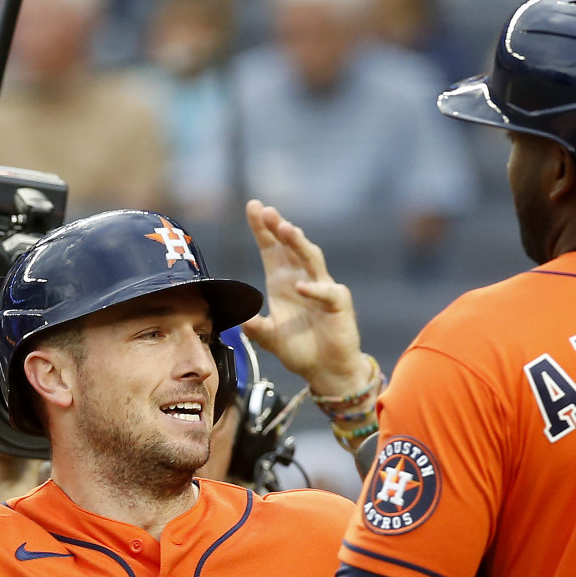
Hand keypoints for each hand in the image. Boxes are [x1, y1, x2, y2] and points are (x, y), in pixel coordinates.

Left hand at [238, 199, 368, 397]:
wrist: (326, 371)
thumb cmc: (300, 349)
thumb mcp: (269, 338)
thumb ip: (254, 327)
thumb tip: (237, 318)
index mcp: (282, 280)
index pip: (271, 248)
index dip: (262, 228)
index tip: (253, 206)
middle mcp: (301, 278)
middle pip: (290, 246)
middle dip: (279, 227)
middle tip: (267, 212)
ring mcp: (322, 288)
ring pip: (311, 259)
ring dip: (298, 244)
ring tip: (286, 229)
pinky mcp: (338, 304)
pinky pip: (326, 292)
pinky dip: (314, 289)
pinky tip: (301, 287)